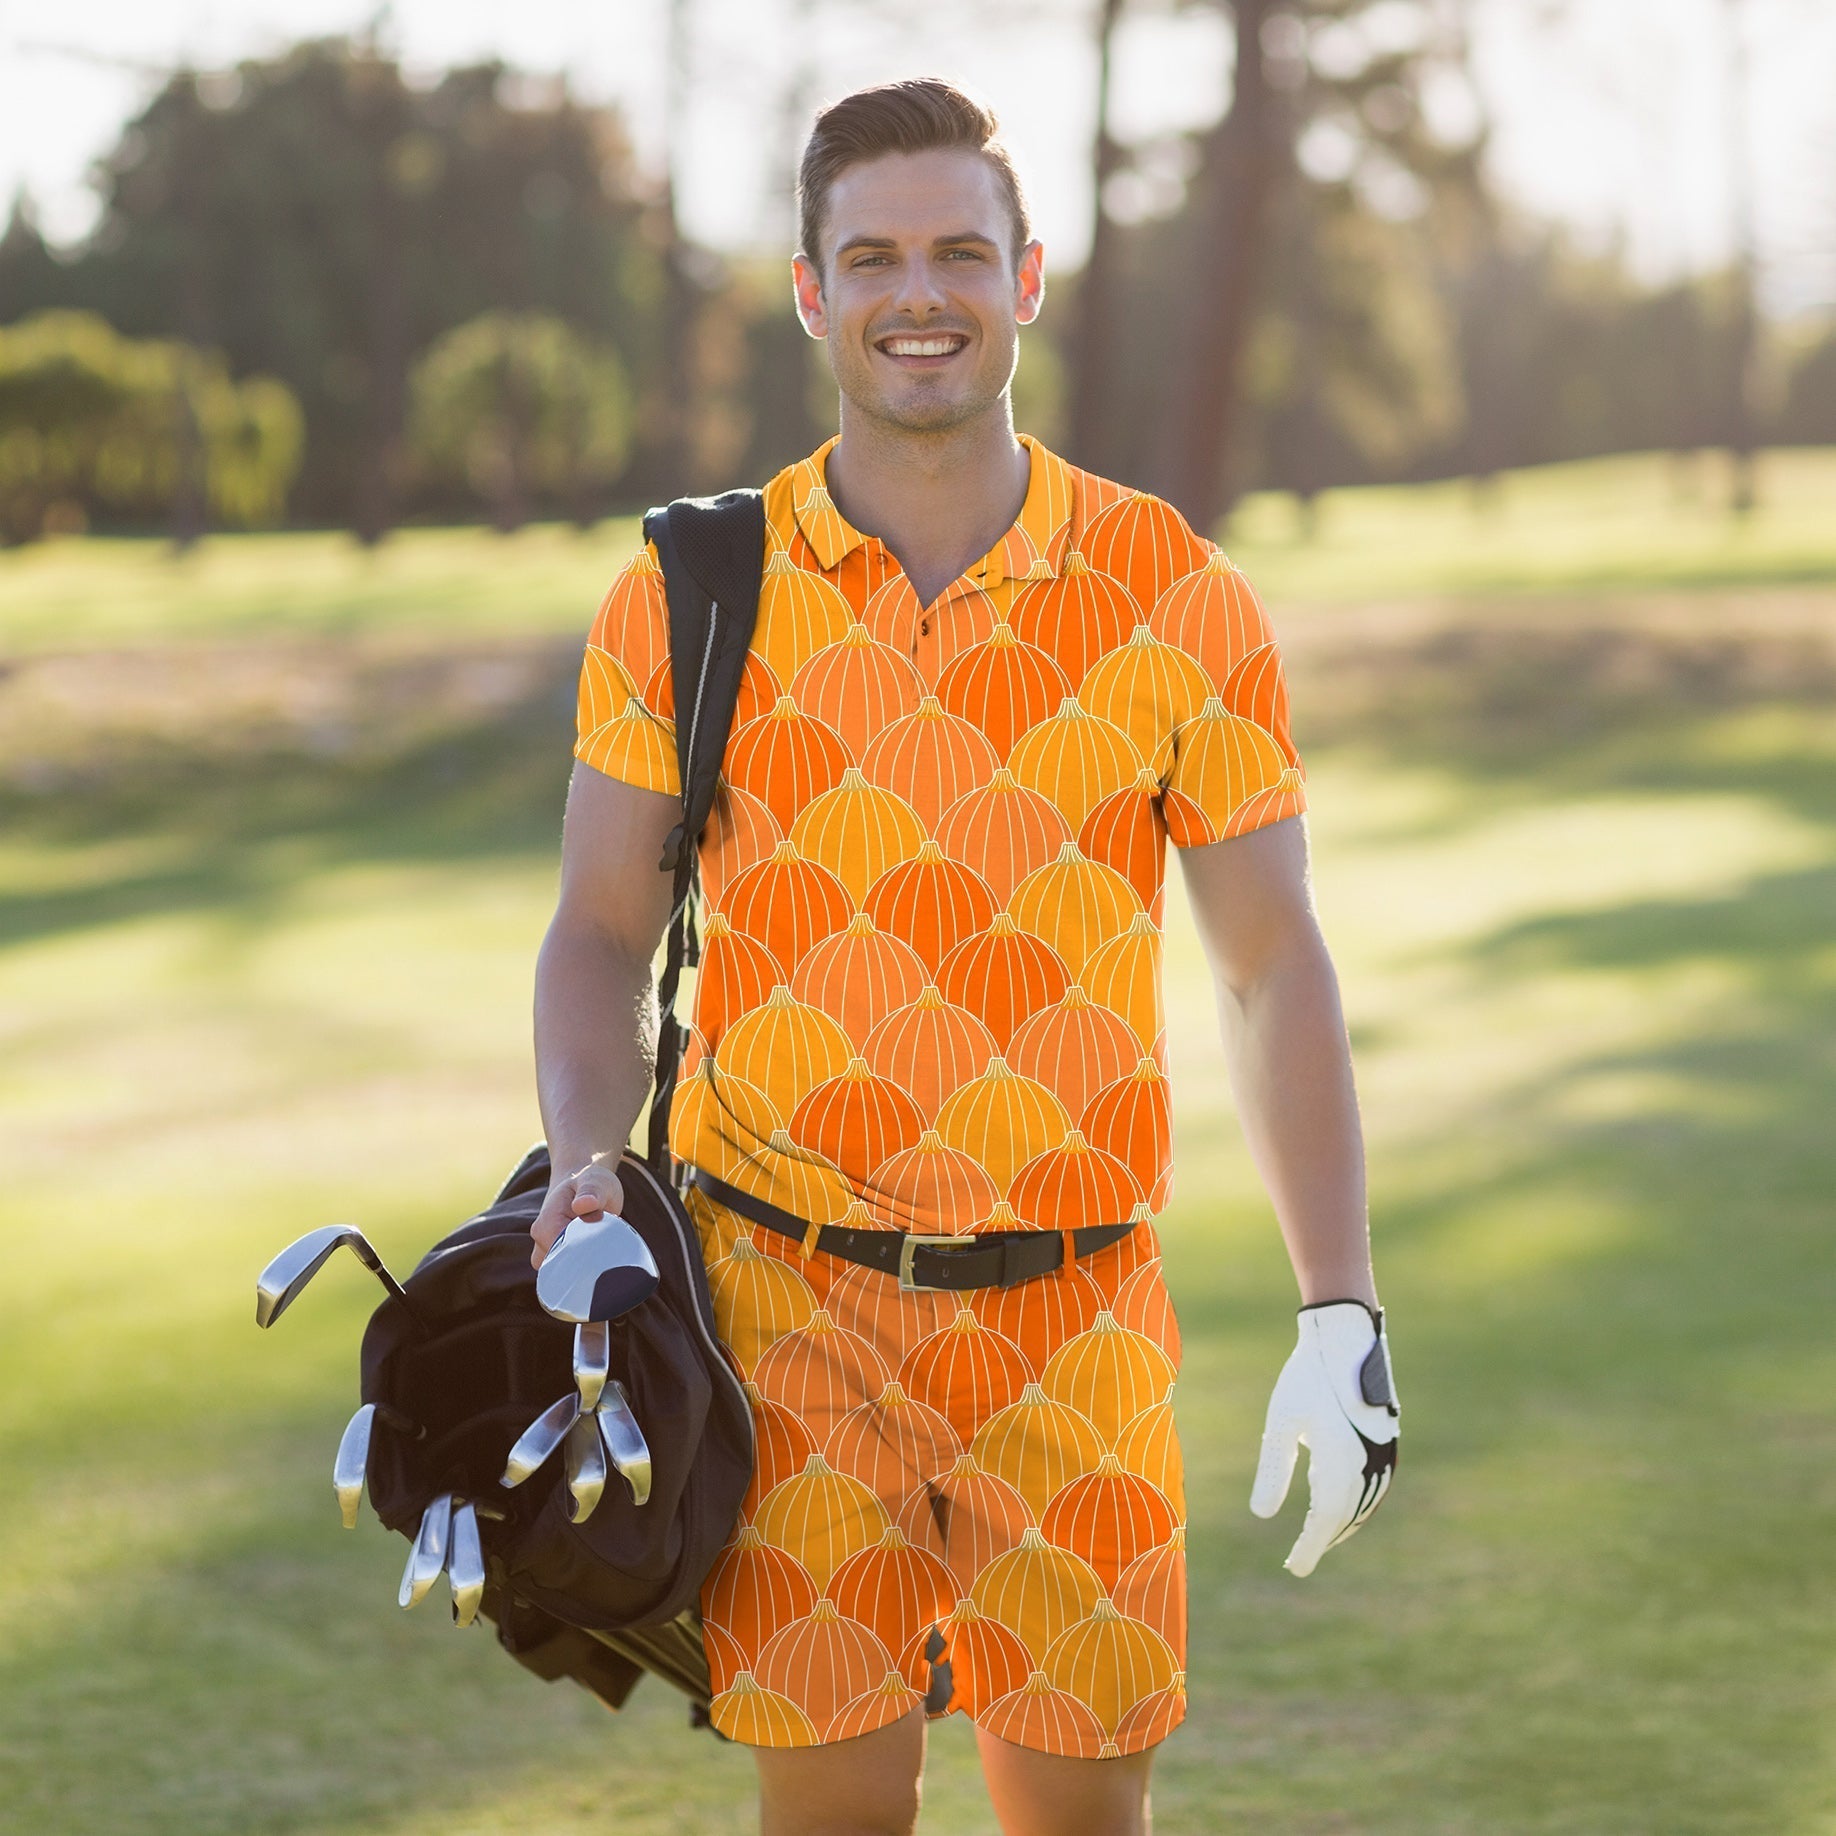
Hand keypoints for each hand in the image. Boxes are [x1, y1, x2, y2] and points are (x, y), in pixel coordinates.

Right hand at [530, 1155, 625, 1269]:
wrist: (581, 1183)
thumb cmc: (590, 1181)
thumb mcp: (596, 1181)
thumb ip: (591, 1192)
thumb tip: (583, 1205)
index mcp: (547, 1223)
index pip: (562, 1254)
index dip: (585, 1254)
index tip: (603, 1247)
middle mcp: (541, 1241)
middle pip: (563, 1268)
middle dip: (585, 1263)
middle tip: (606, 1246)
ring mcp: (546, 1251)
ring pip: (565, 1274)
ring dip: (584, 1265)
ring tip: (602, 1247)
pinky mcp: (557, 1258)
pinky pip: (569, 1273)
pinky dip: (583, 1268)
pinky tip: (597, 1254)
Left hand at [1250, 1301, 1398, 1575]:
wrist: (1344, 1338)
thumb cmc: (1306, 1377)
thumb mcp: (1281, 1422)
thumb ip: (1273, 1469)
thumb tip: (1261, 1516)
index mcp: (1341, 1462)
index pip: (1326, 1520)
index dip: (1311, 1547)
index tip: (1294, 1568)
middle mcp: (1369, 1464)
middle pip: (1345, 1517)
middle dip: (1323, 1539)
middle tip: (1300, 1559)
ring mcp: (1383, 1455)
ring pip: (1363, 1505)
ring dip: (1341, 1524)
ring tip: (1318, 1537)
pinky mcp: (1387, 1444)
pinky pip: (1374, 1487)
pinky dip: (1356, 1504)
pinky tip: (1337, 1504)